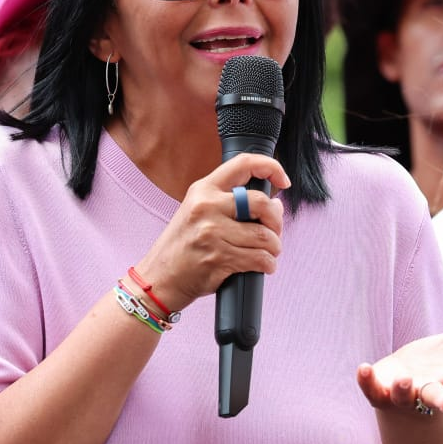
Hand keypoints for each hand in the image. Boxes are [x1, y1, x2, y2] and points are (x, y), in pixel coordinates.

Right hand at [134, 153, 290, 311]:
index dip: (271, 167)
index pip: (244, 163)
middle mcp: (206, 207)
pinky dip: (268, 264)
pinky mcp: (218, 258)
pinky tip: (263, 266)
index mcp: (203, 189)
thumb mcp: (197, 212)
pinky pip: (259, 259)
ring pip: (264, 236)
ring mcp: (212, 233)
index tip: (283, 181)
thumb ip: (231, 203)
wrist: (159, 279)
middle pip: (261, 203)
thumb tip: (275, 204)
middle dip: (276, 221)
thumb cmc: (182, 247)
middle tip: (274, 232)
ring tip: (268, 253)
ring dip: (274, 248)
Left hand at [356, 308, 442, 414]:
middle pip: (435, 397)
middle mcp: (428, 390)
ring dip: (403, 389)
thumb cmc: (438, 362)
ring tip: (403, 379)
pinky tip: (364, 368)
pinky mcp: (380, 392)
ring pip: (403, 396)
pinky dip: (367, 381)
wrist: (403, 381)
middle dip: (440, 400)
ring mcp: (404, 394)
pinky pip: (372, 389)